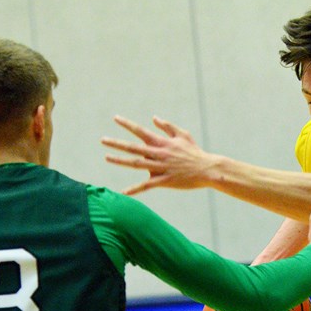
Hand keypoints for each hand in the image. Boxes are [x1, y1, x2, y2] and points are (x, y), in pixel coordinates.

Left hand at [101, 115, 218, 194]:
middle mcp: (159, 154)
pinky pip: (146, 186)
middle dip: (117, 143)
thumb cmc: (195, 152)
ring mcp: (161, 168)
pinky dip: (134, 189)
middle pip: (134, 147)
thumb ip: (167, 126)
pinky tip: (123, 192)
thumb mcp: (183, 135)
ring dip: (120, 161)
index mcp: (163, 143)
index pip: (141, 131)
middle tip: (103, 140)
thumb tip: (154, 118)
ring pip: (136, 164)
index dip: (128, 124)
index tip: (116, 118)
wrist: (208, 169)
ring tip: (107, 157)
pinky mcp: (164, 181)